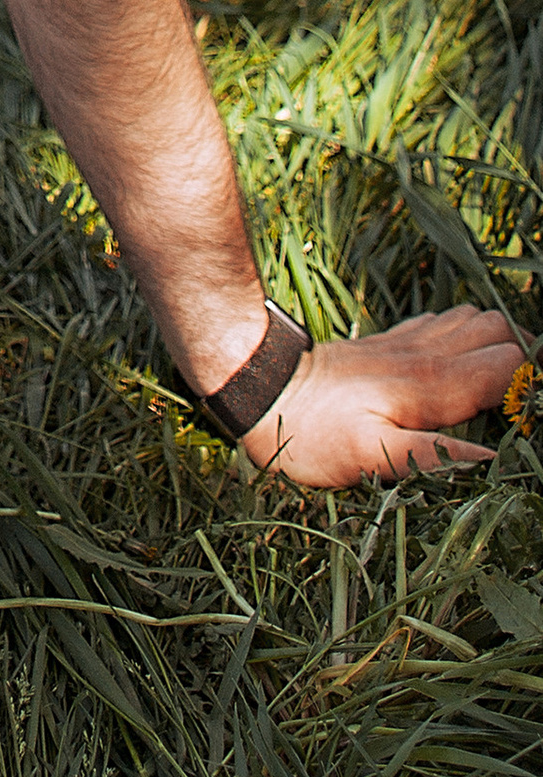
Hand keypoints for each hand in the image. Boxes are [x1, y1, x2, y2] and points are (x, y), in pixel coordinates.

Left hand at [240, 304, 527, 484]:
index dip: (532, 386)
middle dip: (525, 360)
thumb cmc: (310, 434)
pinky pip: (445, 322)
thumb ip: (436, 455)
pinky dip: (468, 336)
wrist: (261, 388)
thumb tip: (494, 456)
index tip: (531, 414)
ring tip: (503, 386)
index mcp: (432, 383)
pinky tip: (462, 366)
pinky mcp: (391, 341)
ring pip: (477, 319)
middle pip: (503, 332)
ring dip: (499, 344)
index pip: (512, 364)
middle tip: (524, 399)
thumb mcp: (371, 458)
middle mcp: (426, 353)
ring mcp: (408, 342)